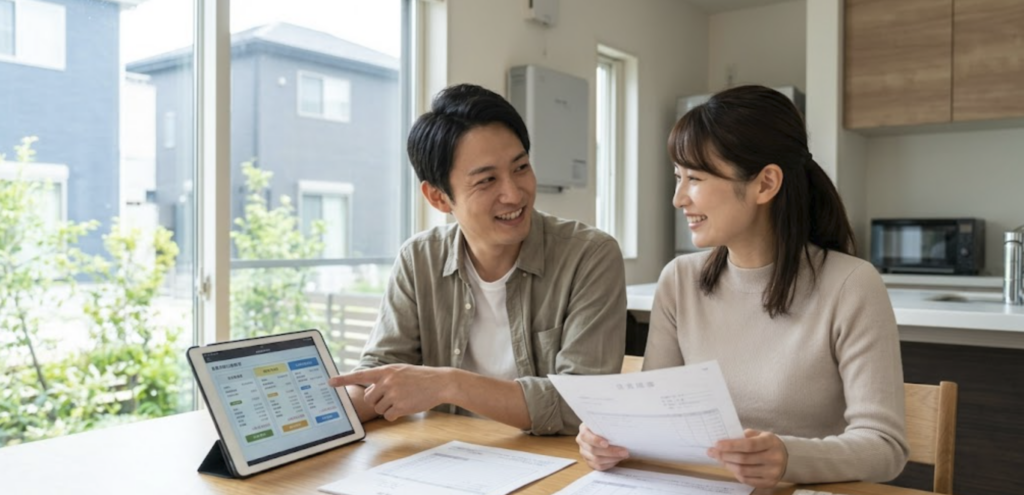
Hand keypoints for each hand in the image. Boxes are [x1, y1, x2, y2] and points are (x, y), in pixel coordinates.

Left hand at [329, 365, 451, 420]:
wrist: (440, 382)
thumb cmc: (420, 377)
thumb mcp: (400, 371)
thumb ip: (384, 379)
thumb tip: (369, 392)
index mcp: (385, 371)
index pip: (360, 375)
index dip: (343, 379)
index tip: (329, 382)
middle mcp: (387, 381)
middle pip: (369, 398)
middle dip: (377, 401)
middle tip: (391, 397)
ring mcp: (393, 394)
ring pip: (379, 409)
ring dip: (388, 408)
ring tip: (403, 399)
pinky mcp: (400, 406)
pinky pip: (389, 416)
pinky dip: (396, 415)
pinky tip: (407, 406)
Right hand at [576, 423, 628, 470]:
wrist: (602, 432)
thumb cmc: (605, 426)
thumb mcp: (605, 422)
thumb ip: (609, 424)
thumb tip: (621, 428)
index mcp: (583, 429)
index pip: (585, 435)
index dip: (595, 440)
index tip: (606, 443)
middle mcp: (581, 441)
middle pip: (593, 450)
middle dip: (610, 452)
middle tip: (624, 451)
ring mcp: (584, 452)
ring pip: (597, 460)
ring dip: (612, 459)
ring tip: (623, 455)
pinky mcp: (589, 461)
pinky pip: (598, 466)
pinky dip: (609, 464)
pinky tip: (617, 459)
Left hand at [707, 429, 787, 487]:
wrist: (786, 457)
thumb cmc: (766, 443)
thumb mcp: (759, 434)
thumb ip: (743, 436)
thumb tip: (723, 440)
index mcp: (770, 442)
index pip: (749, 445)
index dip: (731, 445)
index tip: (717, 444)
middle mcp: (774, 458)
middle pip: (744, 459)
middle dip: (725, 455)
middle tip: (713, 451)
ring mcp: (772, 473)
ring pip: (743, 471)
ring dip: (728, 465)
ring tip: (720, 459)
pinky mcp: (769, 483)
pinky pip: (747, 480)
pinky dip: (735, 473)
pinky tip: (730, 466)